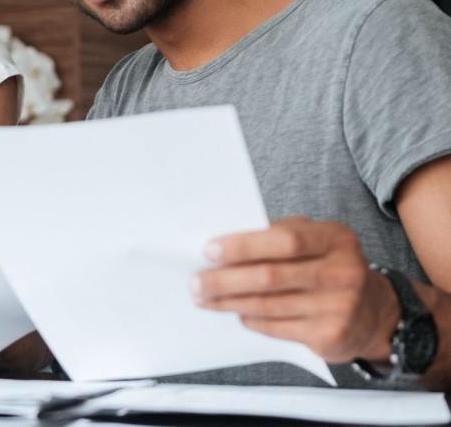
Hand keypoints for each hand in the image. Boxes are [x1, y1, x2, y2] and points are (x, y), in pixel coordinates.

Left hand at [192, 216, 399, 362]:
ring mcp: (340, 307)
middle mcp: (343, 272)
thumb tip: (226, 245)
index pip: (286, 239)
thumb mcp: (317, 240)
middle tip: (196, 281)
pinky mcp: (330, 336)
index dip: (244, 245)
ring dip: (230, 302)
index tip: (210, 250)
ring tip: (204, 298)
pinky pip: (278, 327)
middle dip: (226, 279)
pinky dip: (251, 319)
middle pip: (271, 276)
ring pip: (269, 305)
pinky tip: (236, 312)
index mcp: (336, 238)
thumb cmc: (330, 266)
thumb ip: (279, 236)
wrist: (375, 312)